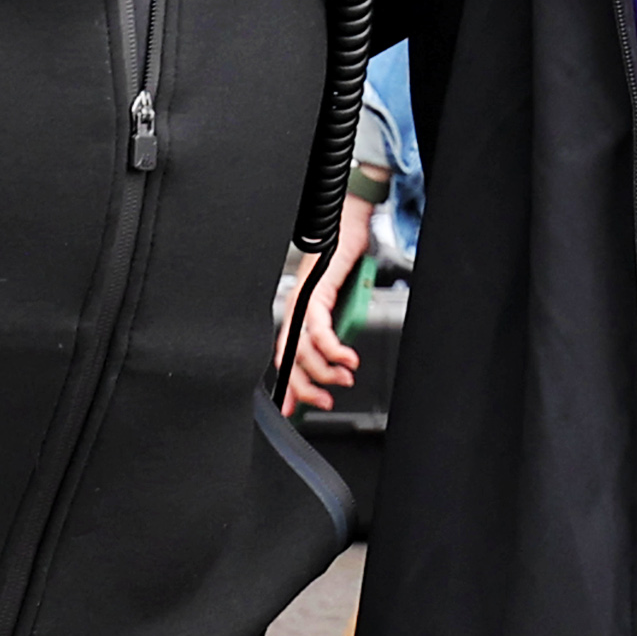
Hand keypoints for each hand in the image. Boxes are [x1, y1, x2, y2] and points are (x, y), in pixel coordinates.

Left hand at [280, 197, 378, 414]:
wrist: (350, 226)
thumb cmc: (347, 261)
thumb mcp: (343, 305)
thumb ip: (337, 329)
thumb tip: (340, 359)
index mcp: (299, 314)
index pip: (286, 357)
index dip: (288, 386)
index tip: (294, 409)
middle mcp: (296, 309)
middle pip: (290, 358)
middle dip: (305, 386)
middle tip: (324, 400)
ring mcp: (304, 301)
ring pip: (305, 348)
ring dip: (325, 369)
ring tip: (344, 377)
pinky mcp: (317, 293)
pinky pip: (320, 329)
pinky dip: (333, 348)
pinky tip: (347, 357)